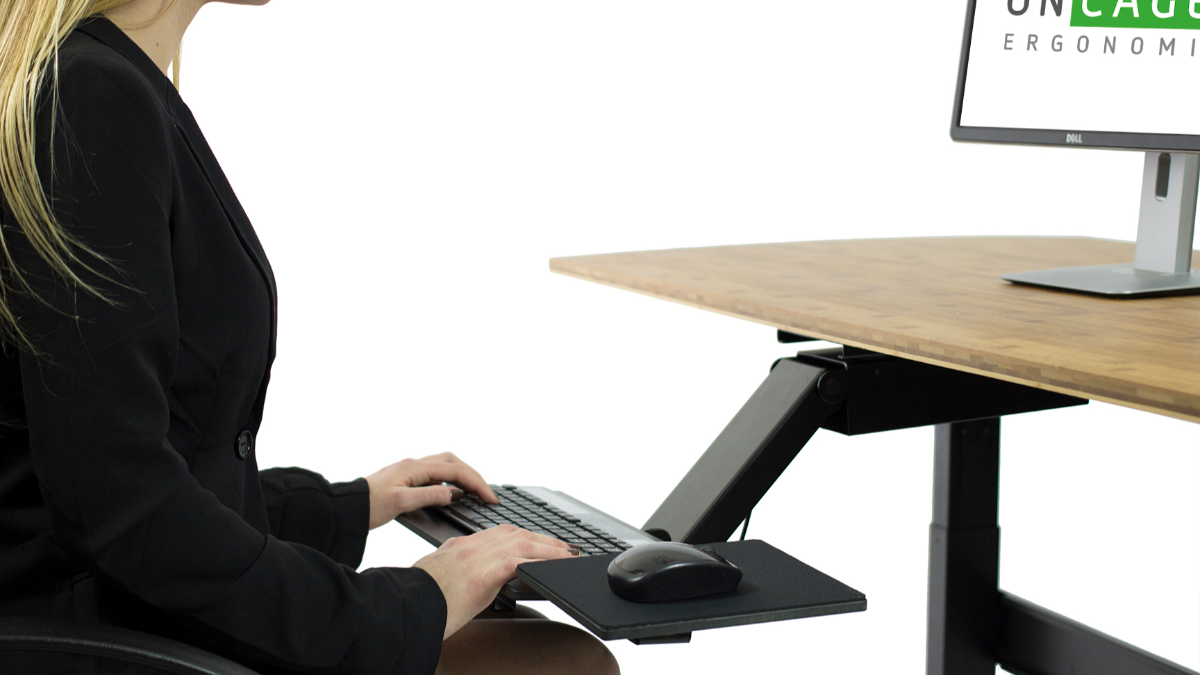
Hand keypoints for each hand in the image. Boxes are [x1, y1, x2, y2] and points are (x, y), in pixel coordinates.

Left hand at [365, 452, 498, 528]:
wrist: (345, 507)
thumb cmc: (368, 506)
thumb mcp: (401, 503)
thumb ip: (429, 496)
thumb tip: (453, 493)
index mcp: (415, 468)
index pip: (455, 472)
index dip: (476, 484)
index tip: (490, 497)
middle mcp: (414, 464)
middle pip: (453, 462)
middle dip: (474, 475)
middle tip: (487, 492)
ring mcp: (410, 470)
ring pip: (445, 465)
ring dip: (463, 475)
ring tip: (475, 490)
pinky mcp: (406, 478)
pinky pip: (435, 473)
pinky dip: (450, 480)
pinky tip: (452, 492)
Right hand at [415, 525, 577, 637]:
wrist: (406, 609)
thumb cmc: (417, 602)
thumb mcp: (439, 580)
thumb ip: (460, 574)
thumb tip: (475, 582)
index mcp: (458, 546)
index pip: (498, 533)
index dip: (522, 535)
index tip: (537, 540)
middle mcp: (470, 546)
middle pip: (515, 533)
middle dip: (542, 538)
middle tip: (563, 546)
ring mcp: (477, 556)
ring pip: (524, 542)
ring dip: (550, 547)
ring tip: (568, 555)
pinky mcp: (485, 572)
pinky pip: (522, 561)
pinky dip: (542, 561)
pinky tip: (556, 565)